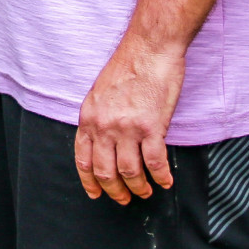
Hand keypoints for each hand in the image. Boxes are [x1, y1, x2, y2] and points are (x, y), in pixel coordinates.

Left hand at [74, 35, 182, 204]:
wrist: (149, 49)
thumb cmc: (128, 67)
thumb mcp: (100, 92)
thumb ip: (99, 118)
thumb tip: (103, 142)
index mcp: (89, 117)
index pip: (83, 159)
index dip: (90, 182)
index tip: (96, 193)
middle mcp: (104, 126)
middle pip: (105, 171)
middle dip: (115, 191)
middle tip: (124, 199)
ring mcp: (127, 128)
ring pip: (130, 173)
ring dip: (139, 188)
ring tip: (146, 192)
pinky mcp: (151, 128)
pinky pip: (155, 163)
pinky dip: (161, 177)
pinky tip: (165, 182)